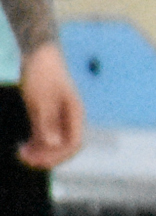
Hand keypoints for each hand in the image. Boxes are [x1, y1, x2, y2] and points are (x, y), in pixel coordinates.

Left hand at [17, 41, 81, 167]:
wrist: (38, 55)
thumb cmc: (42, 73)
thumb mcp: (41, 99)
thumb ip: (48, 122)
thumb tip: (54, 144)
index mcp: (75, 113)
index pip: (74, 143)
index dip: (59, 155)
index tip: (39, 160)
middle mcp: (69, 117)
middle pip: (65, 146)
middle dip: (48, 156)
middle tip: (26, 159)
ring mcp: (59, 116)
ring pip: (54, 142)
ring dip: (40, 151)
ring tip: (20, 154)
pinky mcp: (47, 114)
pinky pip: (45, 135)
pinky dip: (35, 143)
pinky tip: (22, 147)